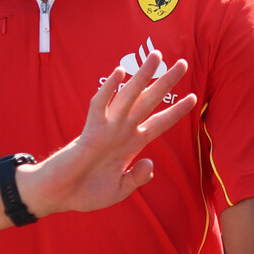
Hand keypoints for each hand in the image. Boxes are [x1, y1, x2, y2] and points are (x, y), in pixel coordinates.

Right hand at [21, 51, 196, 215]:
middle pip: (149, 101)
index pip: (159, 123)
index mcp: (131, 145)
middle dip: (165, 83)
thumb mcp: (120, 189)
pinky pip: (101, 106)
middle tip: (183, 63)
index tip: (194, 98)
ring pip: (129, 96)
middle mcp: (122, 131)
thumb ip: (137, 177)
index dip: (176, 111)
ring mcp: (107, 128)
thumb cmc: (87, 191)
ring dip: (142, 76)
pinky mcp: (90, 130)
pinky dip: (110, 90)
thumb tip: (150, 164)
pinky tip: (120, 73)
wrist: (60, 196)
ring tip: (157, 56)